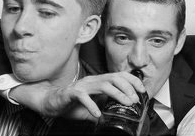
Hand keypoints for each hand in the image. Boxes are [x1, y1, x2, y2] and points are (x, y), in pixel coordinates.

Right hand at [9, 72, 145, 120]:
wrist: (51, 103)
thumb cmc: (72, 104)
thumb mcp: (92, 107)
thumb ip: (103, 109)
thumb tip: (114, 118)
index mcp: (99, 81)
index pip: (120, 76)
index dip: (132, 80)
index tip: (143, 89)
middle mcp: (92, 80)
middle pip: (114, 78)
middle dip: (128, 87)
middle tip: (135, 99)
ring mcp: (82, 85)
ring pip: (103, 85)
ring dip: (117, 94)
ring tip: (125, 103)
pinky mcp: (71, 93)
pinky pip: (83, 97)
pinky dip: (92, 105)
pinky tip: (98, 114)